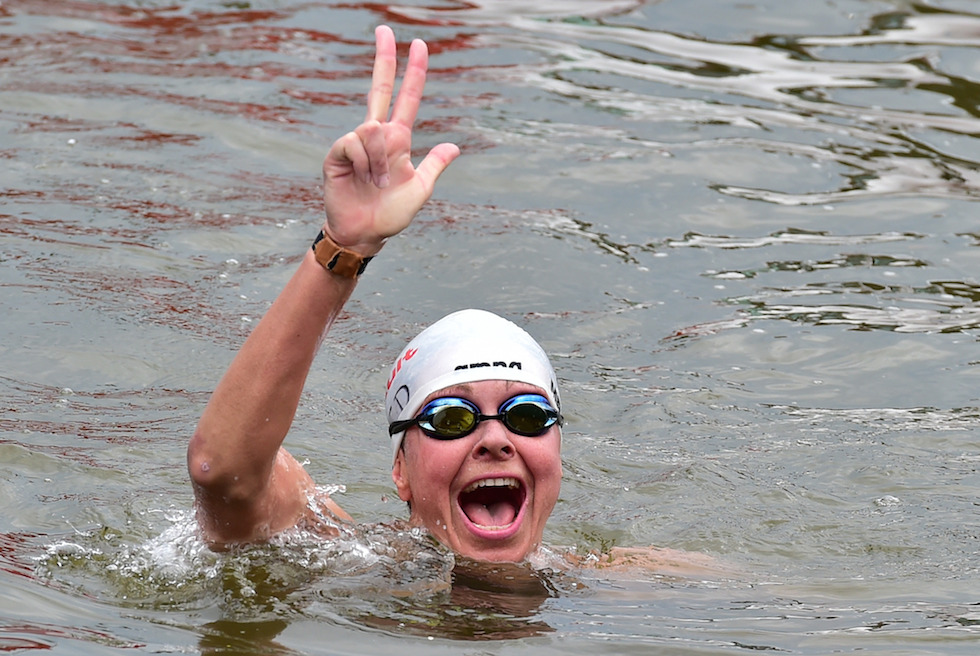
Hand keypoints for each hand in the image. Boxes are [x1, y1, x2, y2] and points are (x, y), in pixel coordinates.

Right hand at [321, 25, 459, 254]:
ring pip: (373, 128)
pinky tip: (364, 178)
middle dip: (384, 58)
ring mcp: (356, 142)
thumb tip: (454, 146)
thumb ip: (435, 165)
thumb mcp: (421, 189)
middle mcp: (376, 135)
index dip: (414, 73)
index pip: (407, 99)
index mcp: (398, 140)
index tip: (419, 45)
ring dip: (382, 160)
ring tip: (379, 183)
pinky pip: (357, 142)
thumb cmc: (390, 214)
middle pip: (380, 88)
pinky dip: (367, 162)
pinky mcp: (338, 153)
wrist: (364, 234)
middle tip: (383, 29)